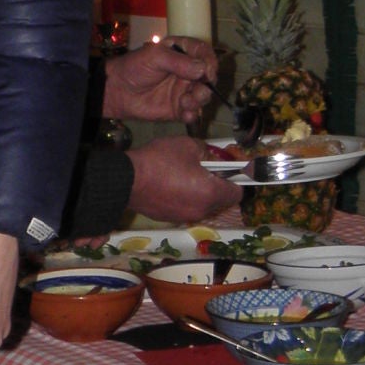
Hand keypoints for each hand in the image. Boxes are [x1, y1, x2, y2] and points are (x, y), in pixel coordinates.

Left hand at [102, 37, 219, 125]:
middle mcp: (188, 71)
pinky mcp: (179, 108)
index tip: (208, 72)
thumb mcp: (154, 57)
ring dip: (200, 99)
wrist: (117, 91)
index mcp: (183, 53)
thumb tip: (202, 69)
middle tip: (197, 90)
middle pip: (208, 77)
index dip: (210, 62)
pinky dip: (193, 115)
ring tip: (186, 102)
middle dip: (207, 85)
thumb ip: (178, 62)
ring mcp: (184, 90)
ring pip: (203, 95)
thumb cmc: (134, 67)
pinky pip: (193, 113)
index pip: (205, 54)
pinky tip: (185, 115)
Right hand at [126, 134, 243, 224]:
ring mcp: (184, 217)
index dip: (237, 180)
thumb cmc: (161, 160)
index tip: (230, 171)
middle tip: (205, 169)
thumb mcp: (188, 145)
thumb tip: (210, 157)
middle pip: (220, 201)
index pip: (237, 193)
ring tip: (185, 177)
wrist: (127, 180)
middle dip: (218, 186)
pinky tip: (171, 185)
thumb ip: (206, 151)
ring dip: (201, 194)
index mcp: (210, 193)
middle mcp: (201, 210)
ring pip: (202, 206)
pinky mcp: (168, 218)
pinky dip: (184, 199)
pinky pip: (185, 208)